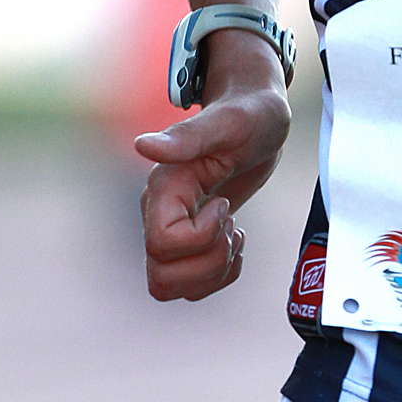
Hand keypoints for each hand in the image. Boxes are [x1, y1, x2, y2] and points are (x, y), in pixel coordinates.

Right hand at [133, 55, 290, 301]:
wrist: (258, 119)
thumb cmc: (248, 116)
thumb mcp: (230, 122)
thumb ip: (188, 137)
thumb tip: (143, 145)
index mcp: (163, 189)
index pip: (161, 244)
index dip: (201, 237)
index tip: (225, 205)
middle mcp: (158, 213)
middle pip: (161, 277)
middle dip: (209, 263)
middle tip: (232, 225)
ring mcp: (171, 230)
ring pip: (170, 286)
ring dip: (213, 271)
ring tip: (234, 233)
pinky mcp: (190, 241)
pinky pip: (191, 285)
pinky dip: (221, 274)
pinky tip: (235, 238)